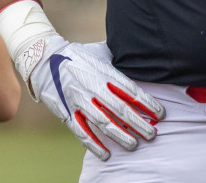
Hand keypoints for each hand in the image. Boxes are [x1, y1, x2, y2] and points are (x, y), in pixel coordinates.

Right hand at [29, 39, 164, 159]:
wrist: (44, 58)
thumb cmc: (78, 54)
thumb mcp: (101, 51)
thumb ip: (119, 58)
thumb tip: (142, 56)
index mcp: (104, 71)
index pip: (130, 90)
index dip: (147, 103)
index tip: (161, 114)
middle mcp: (92, 86)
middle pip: (119, 108)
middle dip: (138, 123)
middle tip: (152, 135)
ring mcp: (79, 100)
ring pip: (102, 122)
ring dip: (120, 135)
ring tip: (134, 145)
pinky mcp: (66, 111)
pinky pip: (81, 131)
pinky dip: (93, 144)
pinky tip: (106, 154)